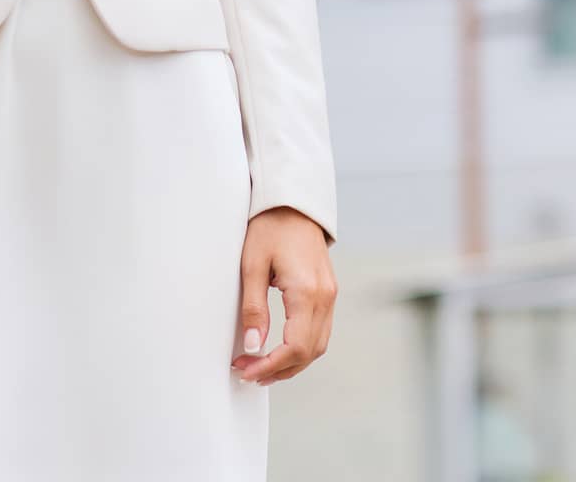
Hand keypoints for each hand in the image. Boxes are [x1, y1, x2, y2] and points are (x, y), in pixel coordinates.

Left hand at [230, 207, 336, 386]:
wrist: (293, 202)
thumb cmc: (270, 227)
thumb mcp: (252, 264)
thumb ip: (253, 308)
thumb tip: (252, 346)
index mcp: (307, 291)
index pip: (294, 347)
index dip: (270, 365)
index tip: (245, 369)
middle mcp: (325, 297)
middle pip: (308, 352)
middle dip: (279, 370)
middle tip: (248, 372)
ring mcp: (330, 295)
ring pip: (318, 346)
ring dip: (292, 363)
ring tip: (261, 368)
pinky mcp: (328, 292)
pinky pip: (320, 332)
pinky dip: (302, 348)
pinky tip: (280, 349)